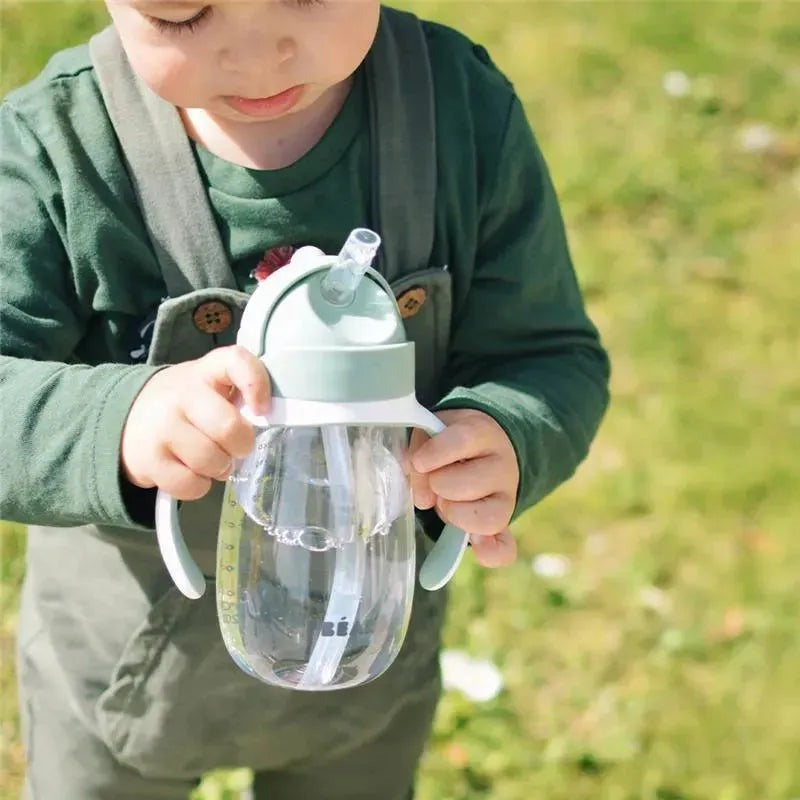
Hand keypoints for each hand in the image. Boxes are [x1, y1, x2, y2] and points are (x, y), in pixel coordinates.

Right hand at [121, 346, 270, 499]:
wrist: (127, 417)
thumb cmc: (186, 404)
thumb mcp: (210, 386)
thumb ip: (239, 395)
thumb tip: (262, 425)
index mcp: (206, 371)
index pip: (236, 361)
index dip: (256, 384)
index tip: (262, 409)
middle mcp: (181, 394)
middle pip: (229, 428)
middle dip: (241, 446)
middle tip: (235, 448)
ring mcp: (162, 427)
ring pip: (211, 461)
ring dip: (220, 468)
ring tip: (210, 460)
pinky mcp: (148, 459)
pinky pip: (191, 485)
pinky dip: (198, 486)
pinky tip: (190, 472)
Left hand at [408, 408, 518, 567]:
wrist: (481, 448)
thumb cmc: (447, 441)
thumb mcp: (431, 432)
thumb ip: (420, 451)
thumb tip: (421, 495)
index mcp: (482, 433)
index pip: (462, 440)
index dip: (436, 453)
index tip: (420, 461)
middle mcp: (502, 465)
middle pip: (468, 484)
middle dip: (439, 485)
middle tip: (435, 480)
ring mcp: (507, 497)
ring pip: (484, 518)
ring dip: (453, 512)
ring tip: (445, 500)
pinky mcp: (504, 524)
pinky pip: (505, 548)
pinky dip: (490, 553)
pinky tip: (479, 549)